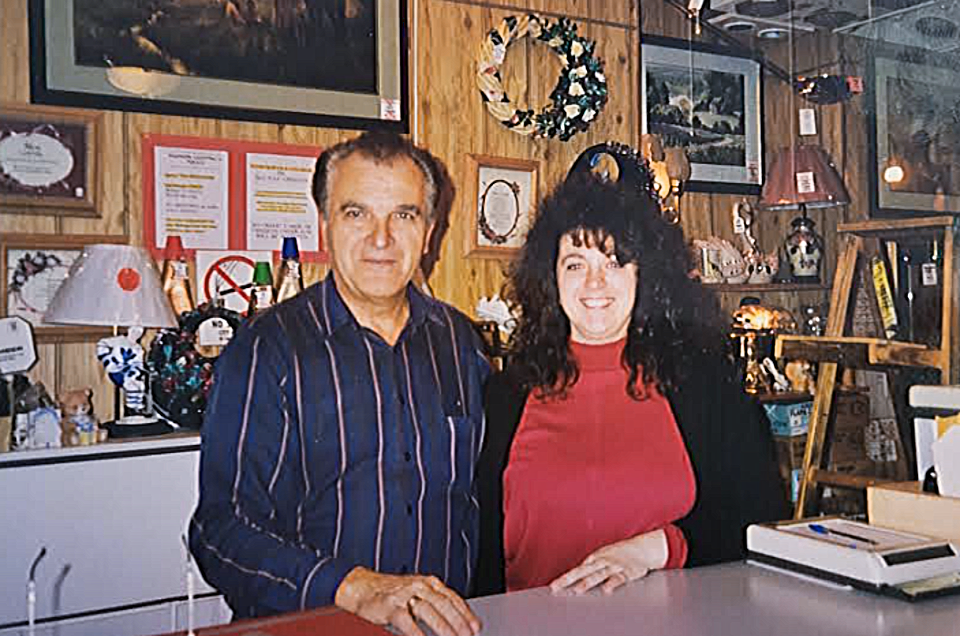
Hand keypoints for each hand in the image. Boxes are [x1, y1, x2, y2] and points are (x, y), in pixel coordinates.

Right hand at [335, 567, 480, 635]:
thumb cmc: (393, 594)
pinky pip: (408, 623)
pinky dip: (418, 634)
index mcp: (429, 582)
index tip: (476, 628)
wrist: (362, 588)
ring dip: (443, 629)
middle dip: (459, 623)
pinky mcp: (391, 607)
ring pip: (429, 611)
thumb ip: (436, 603)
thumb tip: (458, 623)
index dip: (466, 614)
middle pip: (444, 604)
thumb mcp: (418, 593)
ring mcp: (404, 595)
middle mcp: (419, 585)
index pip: (453, 598)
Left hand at [549, 529, 668, 595]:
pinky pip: (619, 578)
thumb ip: (592, 565)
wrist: (643, 547)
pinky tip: (606, 590)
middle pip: (582, 571)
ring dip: (588, 582)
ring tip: (577, 590)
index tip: (553, 586)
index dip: (565, 578)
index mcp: (595, 558)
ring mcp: (614, 566)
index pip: (577, 569)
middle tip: (556, 587)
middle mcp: (602, 561)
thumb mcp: (604, 555)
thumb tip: (578, 572)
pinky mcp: (627, 571)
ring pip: (598, 575)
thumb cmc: (620, 553)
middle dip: (568, 579)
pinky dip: (612, 583)